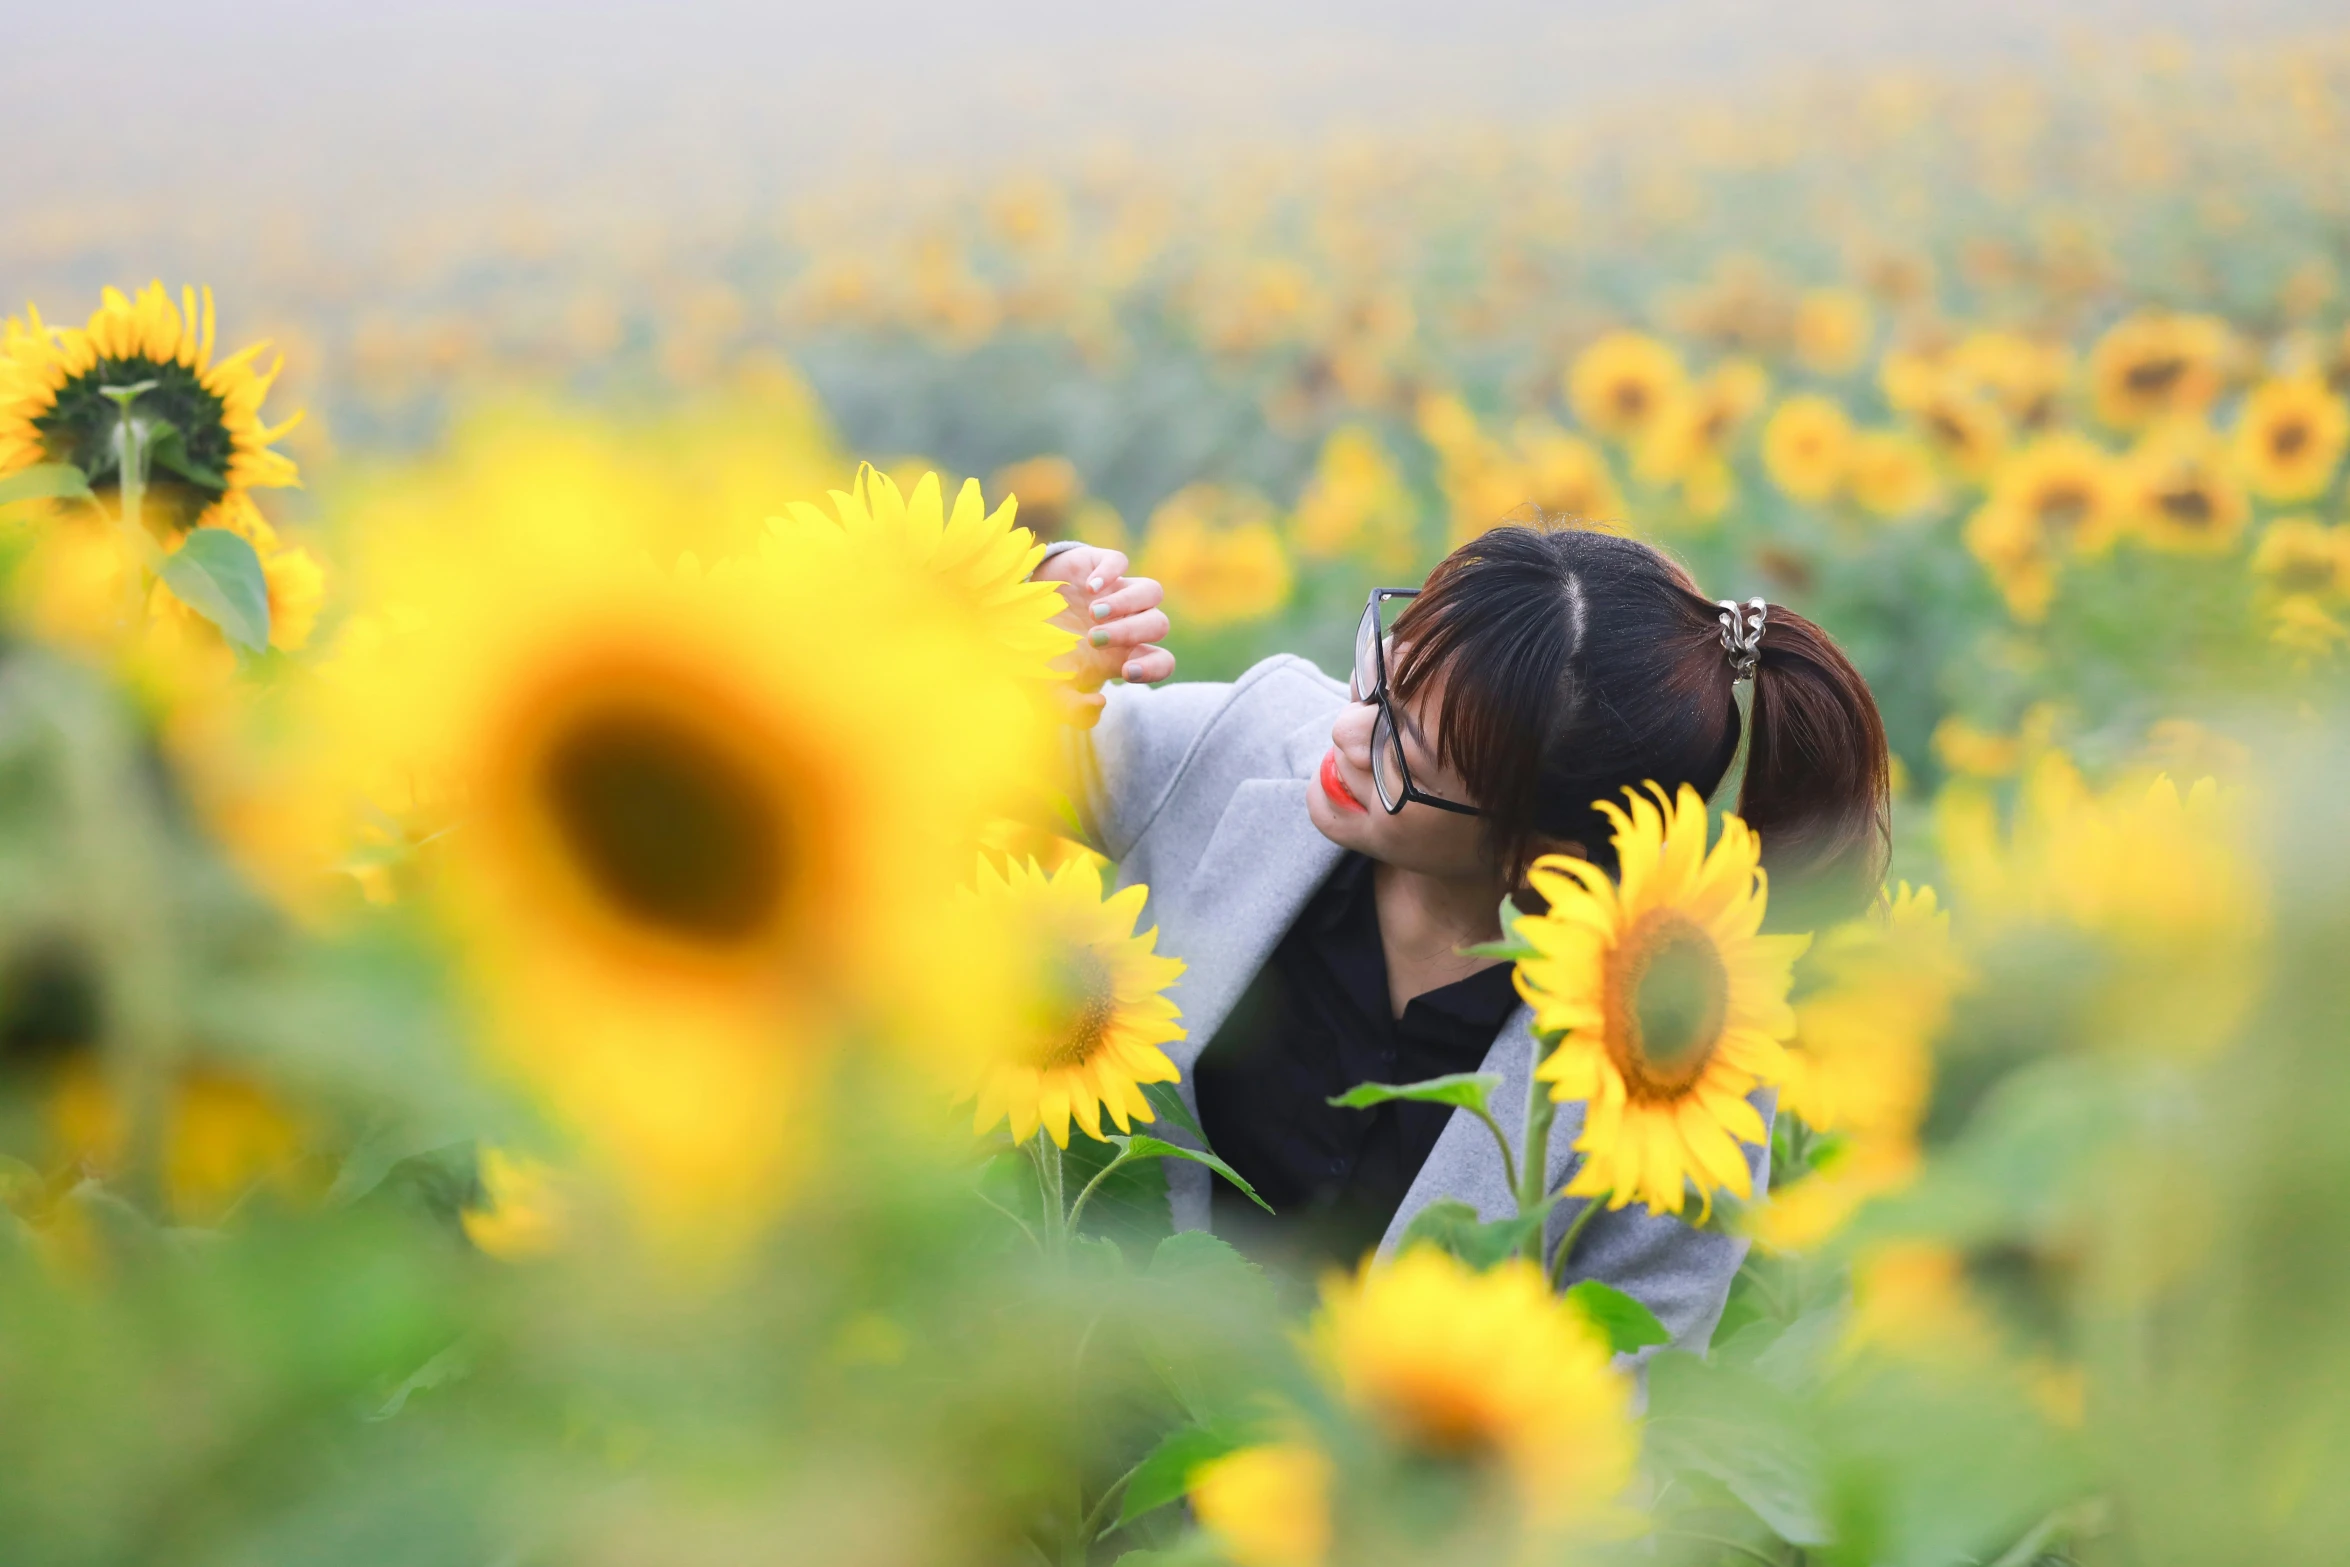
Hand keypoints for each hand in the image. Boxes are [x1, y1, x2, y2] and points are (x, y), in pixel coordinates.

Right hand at [1034, 545, 1173, 726]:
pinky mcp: (1097, 566)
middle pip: (1159, 624)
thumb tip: (1100, 704)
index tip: (1127, 673)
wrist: (1012, 617)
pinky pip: (1119, 562)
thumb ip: (1073, 710)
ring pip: (1152, 591)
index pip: (1162, 661)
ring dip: (1127, 603)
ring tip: (1094, 613)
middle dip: (1131, 632)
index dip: (1154, 668)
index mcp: (1124, 654)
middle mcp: (1127, 622)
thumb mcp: (1050, 691)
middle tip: (1093, 639)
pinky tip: (1089, 588)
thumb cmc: (1041, 657)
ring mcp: (1116, 592)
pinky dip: (1110, 572)